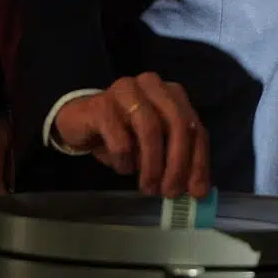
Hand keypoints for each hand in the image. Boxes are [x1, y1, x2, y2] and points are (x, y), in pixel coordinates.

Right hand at [53, 73, 209, 197]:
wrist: (78, 122)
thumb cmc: (123, 134)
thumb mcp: (155, 147)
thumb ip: (176, 160)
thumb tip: (196, 191)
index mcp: (172, 94)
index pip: (196, 128)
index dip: (198, 162)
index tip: (196, 192)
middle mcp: (153, 85)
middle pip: (177, 124)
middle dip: (178, 163)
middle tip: (169, 192)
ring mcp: (127, 90)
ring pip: (150, 129)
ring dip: (152, 165)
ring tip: (147, 187)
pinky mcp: (101, 104)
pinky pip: (120, 139)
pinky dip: (124, 160)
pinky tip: (122, 167)